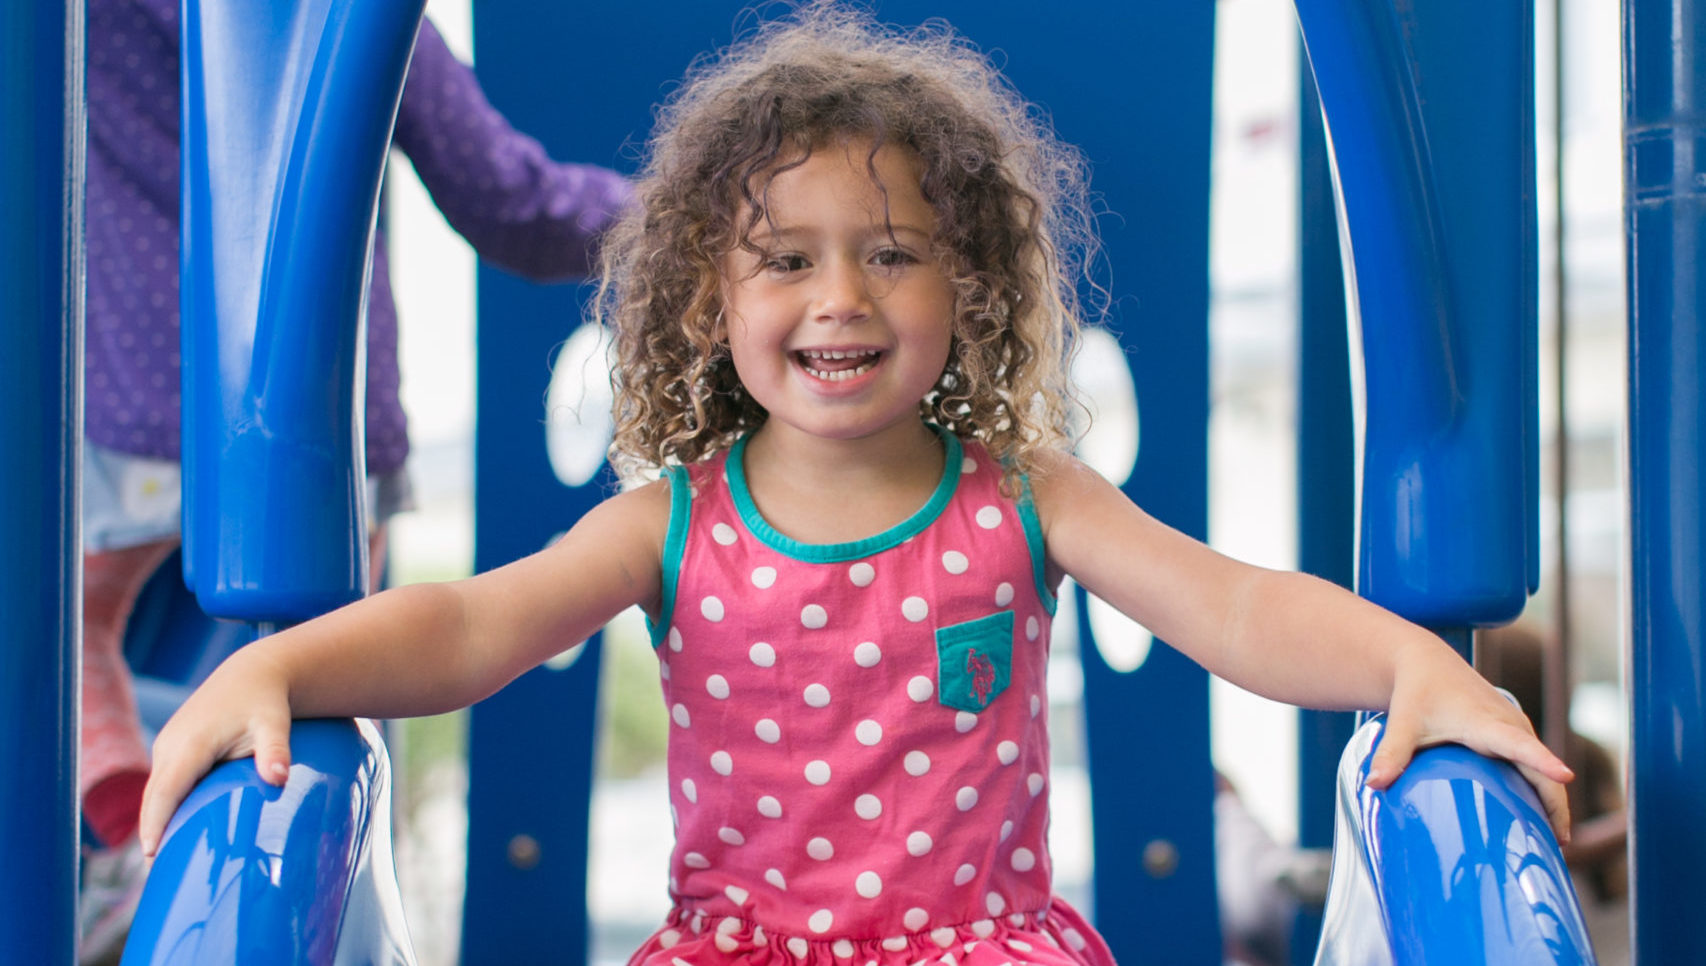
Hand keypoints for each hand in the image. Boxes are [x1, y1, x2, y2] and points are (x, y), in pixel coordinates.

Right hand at [137, 648, 296, 855]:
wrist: (253, 673)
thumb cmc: (266, 702)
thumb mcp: (274, 724)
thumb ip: (275, 752)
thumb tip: (279, 778)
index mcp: (190, 743)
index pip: (166, 792)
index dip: (156, 824)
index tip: (152, 856)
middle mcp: (171, 745)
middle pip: (155, 798)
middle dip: (152, 834)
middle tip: (157, 877)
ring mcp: (167, 746)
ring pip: (156, 793)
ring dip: (155, 824)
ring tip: (161, 866)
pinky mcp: (172, 748)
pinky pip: (163, 784)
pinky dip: (164, 808)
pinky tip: (172, 834)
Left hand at [1365, 644, 1574, 842]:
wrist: (1428, 664)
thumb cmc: (1417, 693)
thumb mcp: (1402, 722)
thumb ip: (1391, 754)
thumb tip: (1373, 785)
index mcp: (1485, 722)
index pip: (1518, 745)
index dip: (1542, 761)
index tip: (1566, 776)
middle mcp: (1510, 724)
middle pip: (1541, 769)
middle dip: (1556, 804)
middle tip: (1560, 844)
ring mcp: (1517, 729)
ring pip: (1543, 770)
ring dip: (1554, 801)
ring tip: (1557, 842)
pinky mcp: (1516, 735)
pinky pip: (1536, 766)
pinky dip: (1544, 790)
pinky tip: (1543, 820)